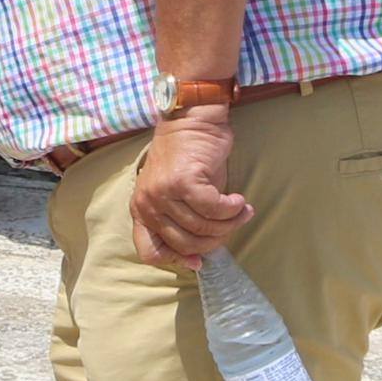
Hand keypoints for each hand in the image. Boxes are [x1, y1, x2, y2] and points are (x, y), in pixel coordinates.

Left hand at [129, 110, 251, 268]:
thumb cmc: (188, 158)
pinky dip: (231, 209)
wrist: (191, 119)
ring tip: (240, 211)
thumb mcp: (176, 196)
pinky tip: (239, 201)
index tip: (199, 259)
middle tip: (232, 226)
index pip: (150, 252)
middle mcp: (146, 204)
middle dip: (214, 239)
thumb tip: (196, 261)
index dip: (177, 259)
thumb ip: (182, 225)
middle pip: (184, 243)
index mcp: (140, 210)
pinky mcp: (183, 181)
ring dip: (229, 223)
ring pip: (202, 227)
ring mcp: (163, 193)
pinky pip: (214, 209)